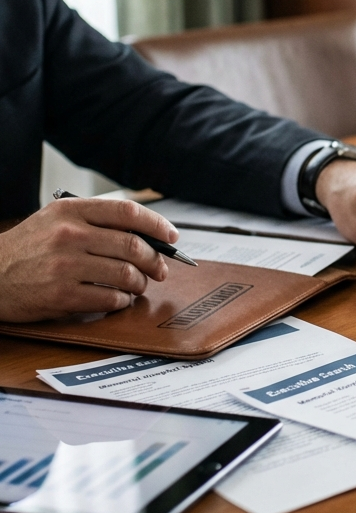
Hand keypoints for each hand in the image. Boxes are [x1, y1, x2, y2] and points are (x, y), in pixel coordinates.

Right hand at [0, 199, 176, 321]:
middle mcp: (69, 235)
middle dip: (155, 260)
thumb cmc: (28, 248)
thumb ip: (96, 221)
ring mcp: (65, 266)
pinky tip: (119, 298)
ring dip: (140, 283)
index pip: (128, 212)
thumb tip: (145, 234)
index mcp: (71, 211)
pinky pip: (109, 298)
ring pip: (126, 274)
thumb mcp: (56, 220)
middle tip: (159, 269)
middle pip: (133, 246)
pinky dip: (122, 300)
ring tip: (138, 285)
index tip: (171, 236)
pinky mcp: (62, 295)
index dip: (157, 224)